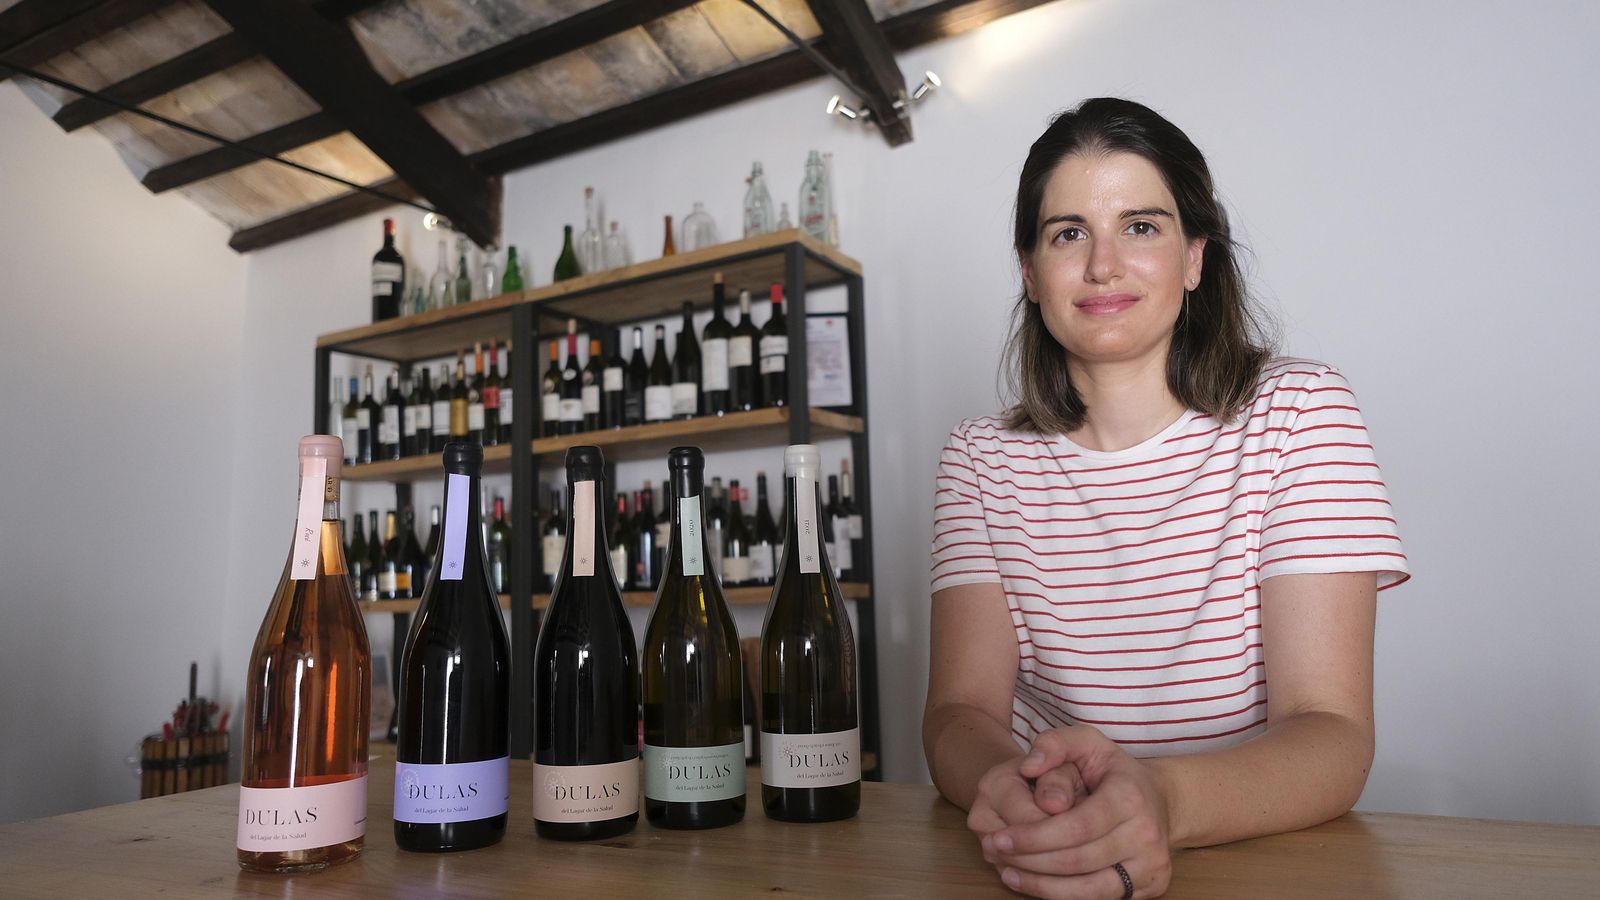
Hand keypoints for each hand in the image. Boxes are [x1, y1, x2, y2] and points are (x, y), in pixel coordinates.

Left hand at [981, 727, 1172, 898]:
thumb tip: (1028, 767)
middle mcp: (1147, 834)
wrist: (1161, 800)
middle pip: (1079, 860)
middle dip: (1032, 860)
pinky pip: (1100, 899)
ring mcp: (1152, 864)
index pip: (1076, 826)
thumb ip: (1054, 743)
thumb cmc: (1112, 772)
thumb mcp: (1086, 742)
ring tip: (1008, 873)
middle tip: (996, 853)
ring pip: (1090, 889)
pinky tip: (1035, 883)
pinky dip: (1063, 895)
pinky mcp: (1151, 886)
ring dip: (1043, 885)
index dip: (1034, 836)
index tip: (1000, 837)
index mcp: (1130, 797)